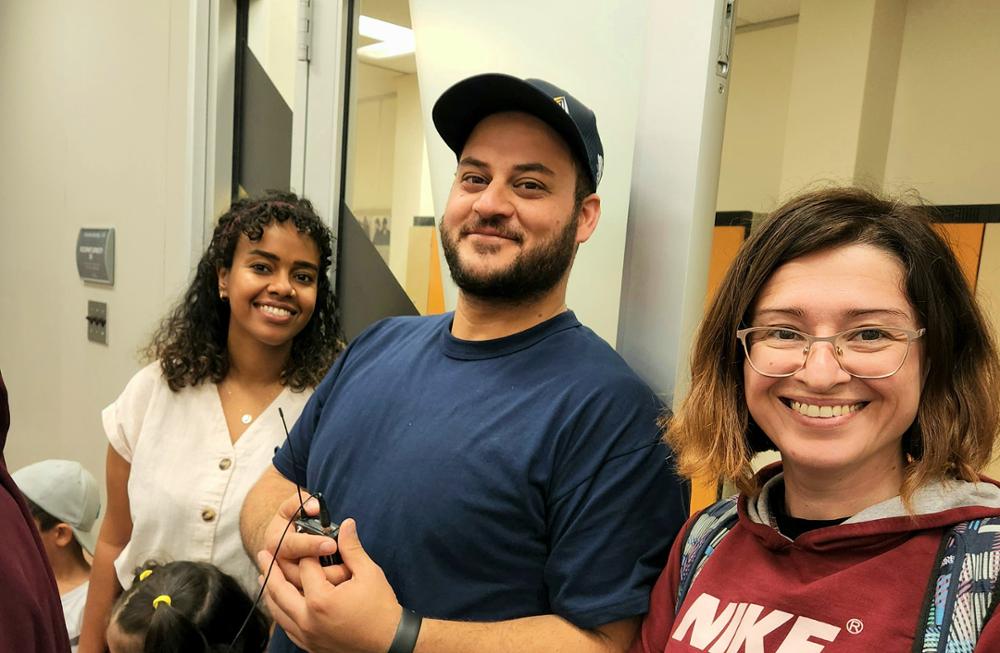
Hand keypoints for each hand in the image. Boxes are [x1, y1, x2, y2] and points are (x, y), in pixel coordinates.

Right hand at [260, 492, 343, 589]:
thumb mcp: (292, 507)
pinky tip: (347, 586)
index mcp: (275, 541)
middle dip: (327, 571)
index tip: (332, 544)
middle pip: (300, 575)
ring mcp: (285, 580)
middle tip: (349, 567)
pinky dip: (329, 594)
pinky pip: (312, 600)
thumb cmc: (292, 517)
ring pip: (307, 591)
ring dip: (330, 583)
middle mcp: (276, 564)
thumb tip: (315, 506)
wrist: (285, 535)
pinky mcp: (296, 592)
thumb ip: (301, 504)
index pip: (292, 546)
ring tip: (350, 574)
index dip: (312, 545)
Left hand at [261, 518, 401, 652]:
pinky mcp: (309, 645)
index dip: (307, 550)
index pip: (305, 568)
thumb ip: (352, 548)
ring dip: (269, 591)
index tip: (305, 537)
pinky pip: (286, 627)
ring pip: (278, 611)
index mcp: (321, 599)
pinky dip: (279, 612)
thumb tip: (347, 524)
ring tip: (264, 576)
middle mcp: (308, 619)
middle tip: (263, 553)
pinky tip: (279, 603)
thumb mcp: (369, 573)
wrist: (389, 643)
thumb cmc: (381, 608)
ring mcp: (307, 635)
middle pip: (280, 589)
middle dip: (270, 569)